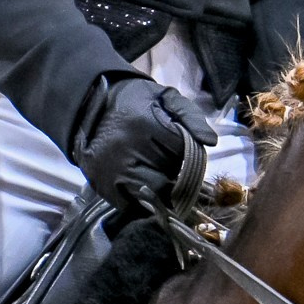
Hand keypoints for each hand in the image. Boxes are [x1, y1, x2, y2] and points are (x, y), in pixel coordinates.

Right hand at [72, 75, 217, 210]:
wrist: (93, 107)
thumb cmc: (136, 102)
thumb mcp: (166, 98)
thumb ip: (191, 116)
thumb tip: (210, 142)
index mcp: (144, 124)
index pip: (182, 152)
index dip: (189, 153)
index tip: (182, 148)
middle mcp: (127, 150)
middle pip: (169, 176)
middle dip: (176, 171)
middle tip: (169, 159)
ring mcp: (112, 171)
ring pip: (153, 194)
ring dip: (162, 188)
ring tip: (157, 170)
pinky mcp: (103, 186)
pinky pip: (132, 205)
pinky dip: (143, 199)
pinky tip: (143, 182)